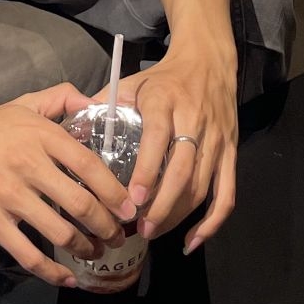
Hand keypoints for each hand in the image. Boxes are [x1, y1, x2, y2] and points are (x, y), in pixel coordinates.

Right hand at [0, 83, 138, 287]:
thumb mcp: (24, 104)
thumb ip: (60, 98)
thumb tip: (92, 102)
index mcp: (41, 136)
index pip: (89, 165)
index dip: (114, 191)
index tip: (129, 209)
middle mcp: (28, 164)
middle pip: (80, 204)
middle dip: (106, 227)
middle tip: (115, 237)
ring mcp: (8, 195)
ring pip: (59, 232)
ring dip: (84, 248)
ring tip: (93, 253)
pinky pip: (27, 253)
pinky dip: (51, 271)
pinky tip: (66, 277)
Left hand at [102, 43, 238, 251]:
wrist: (208, 62)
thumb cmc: (162, 78)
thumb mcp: (131, 82)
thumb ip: (103, 105)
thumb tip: (71, 134)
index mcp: (165, 101)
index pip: (158, 137)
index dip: (147, 169)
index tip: (133, 198)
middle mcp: (195, 120)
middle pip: (183, 170)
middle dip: (162, 204)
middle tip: (140, 227)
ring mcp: (217, 139)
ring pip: (203, 186)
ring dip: (179, 215)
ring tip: (153, 231)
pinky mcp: (232, 152)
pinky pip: (227, 194)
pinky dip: (212, 223)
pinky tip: (191, 241)